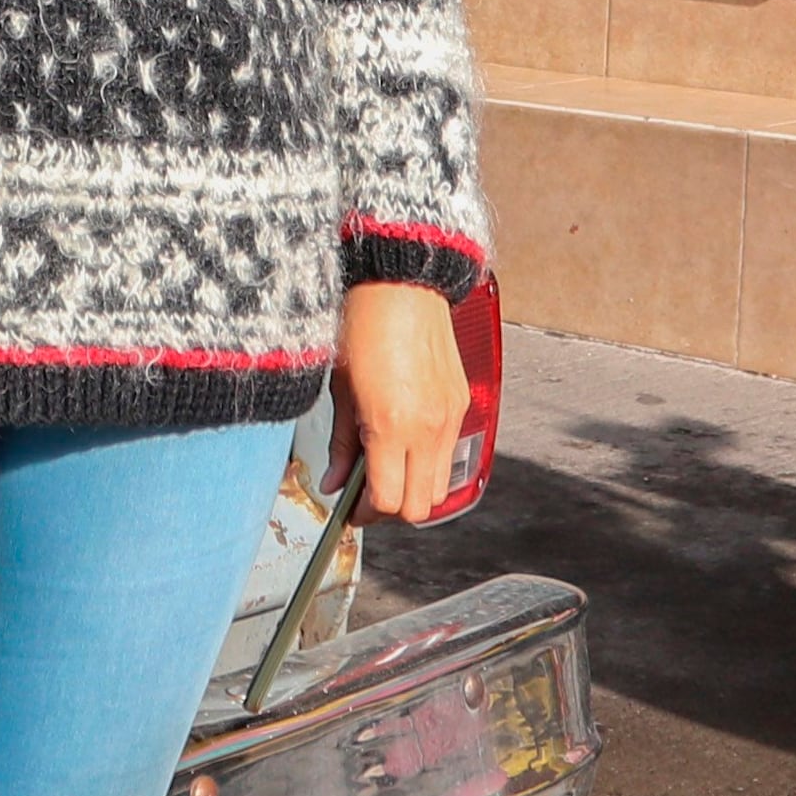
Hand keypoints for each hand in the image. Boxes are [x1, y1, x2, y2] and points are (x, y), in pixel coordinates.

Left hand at [333, 281, 471, 523]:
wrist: (403, 282)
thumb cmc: (364, 324)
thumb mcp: (339, 388)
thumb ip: (339, 443)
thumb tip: (334, 483)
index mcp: (391, 425)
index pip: (386, 501)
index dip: (364, 514)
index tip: (349, 510)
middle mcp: (428, 428)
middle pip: (419, 506)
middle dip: (390, 509)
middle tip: (366, 495)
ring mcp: (450, 416)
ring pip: (439, 486)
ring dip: (413, 488)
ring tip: (386, 468)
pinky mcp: (461, 403)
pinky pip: (449, 452)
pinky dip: (428, 461)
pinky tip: (404, 441)